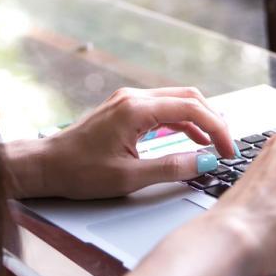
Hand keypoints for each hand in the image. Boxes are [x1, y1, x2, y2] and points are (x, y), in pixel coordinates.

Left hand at [5, 87, 235, 199]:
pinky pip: (162, 108)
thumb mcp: (130, 177)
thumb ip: (172, 168)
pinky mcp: (124, 108)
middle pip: (188, 97)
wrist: (46, 165)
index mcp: (136, 109)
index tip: (228, 150)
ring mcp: (128, 100)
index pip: (192, 108)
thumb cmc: (80, 172)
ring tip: (214, 145)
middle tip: (226, 145)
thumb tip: (205, 162)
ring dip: (199, 120)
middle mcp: (134, 97)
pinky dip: (181, 121)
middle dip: (213, 120)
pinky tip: (191, 139)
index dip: (217, 128)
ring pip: (176, 101)